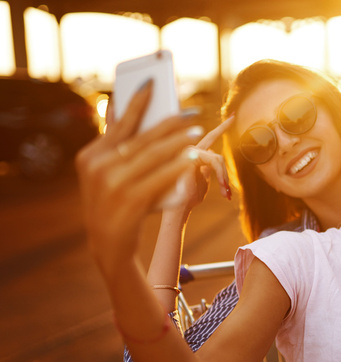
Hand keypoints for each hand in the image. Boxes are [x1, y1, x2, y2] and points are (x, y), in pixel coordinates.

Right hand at [75, 81, 203, 277]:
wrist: (107, 245)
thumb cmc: (114, 202)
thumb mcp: (105, 172)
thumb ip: (114, 145)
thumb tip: (119, 108)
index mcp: (90, 156)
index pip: (118, 123)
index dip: (137, 102)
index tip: (153, 82)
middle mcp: (98, 168)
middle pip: (141, 138)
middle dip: (169, 122)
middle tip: (191, 112)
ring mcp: (113, 185)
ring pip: (153, 156)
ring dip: (178, 141)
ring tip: (196, 131)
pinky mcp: (130, 201)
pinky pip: (160, 178)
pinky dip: (177, 166)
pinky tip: (192, 157)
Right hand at [172, 115, 235, 212]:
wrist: (176, 210)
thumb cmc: (187, 198)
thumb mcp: (201, 181)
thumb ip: (206, 169)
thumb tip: (215, 163)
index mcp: (191, 152)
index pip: (210, 136)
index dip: (222, 127)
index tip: (233, 115)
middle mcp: (187, 147)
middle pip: (217, 153)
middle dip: (224, 172)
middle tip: (228, 193)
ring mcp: (186, 150)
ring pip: (218, 158)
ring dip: (224, 178)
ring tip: (225, 194)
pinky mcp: (188, 156)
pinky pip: (214, 162)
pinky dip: (221, 176)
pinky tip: (222, 190)